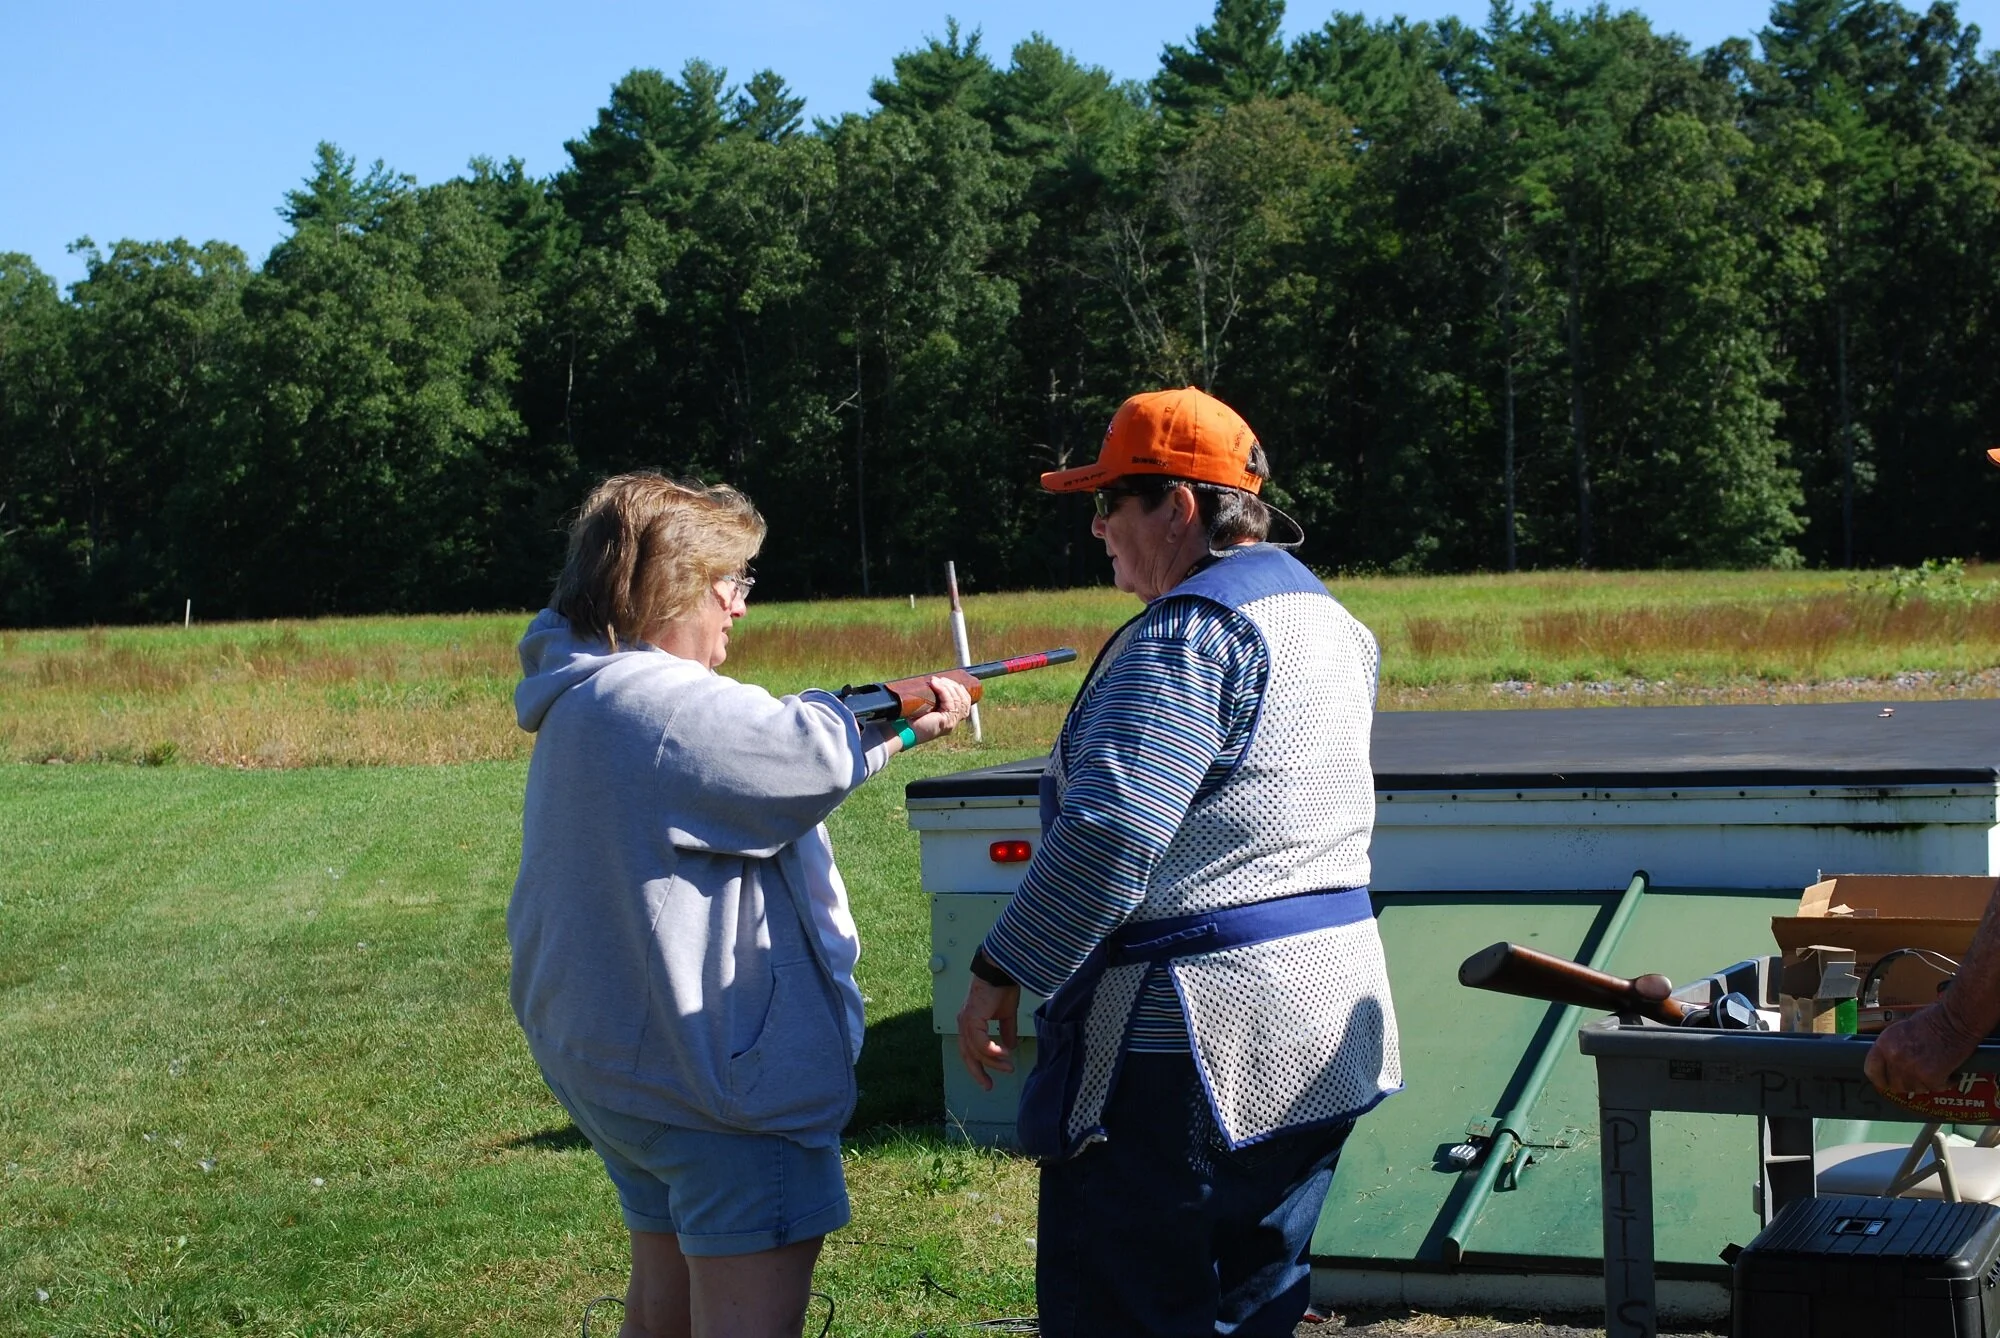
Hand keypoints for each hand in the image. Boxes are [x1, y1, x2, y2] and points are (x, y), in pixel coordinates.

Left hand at [907, 674, 973, 744]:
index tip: (952, 681)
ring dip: (947, 686)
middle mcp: (952, 723)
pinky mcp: (945, 721)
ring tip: (936, 680)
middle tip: (941, 679)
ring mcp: (951, 723)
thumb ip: (934, 699)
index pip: (965, 705)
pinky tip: (935, 684)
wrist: (903, 730)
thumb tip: (934, 680)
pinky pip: (949, 702)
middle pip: (963, 701)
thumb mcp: (927, 707)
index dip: (962, 692)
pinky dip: (943, 690)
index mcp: (950, 720)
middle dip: (954, 686)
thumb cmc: (911, 719)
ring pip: (958, 700)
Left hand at [955, 978, 1019, 1091]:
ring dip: (992, 1061)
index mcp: (970, 1023)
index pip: (969, 1050)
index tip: (988, 1081)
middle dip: (978, 1072)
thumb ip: (1007, 1031)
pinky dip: (991, 1051)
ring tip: (1008, 1067)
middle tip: (988, 1085)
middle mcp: (964, 1023)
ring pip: (976, 1050)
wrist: (1001, 969)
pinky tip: (1004, 1054)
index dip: (978, 1066)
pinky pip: (980, 1042)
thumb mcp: (1007, 1015)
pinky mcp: (972, 1018)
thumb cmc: (1002, 986)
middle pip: (967, 1055)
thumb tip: (1010, 1047)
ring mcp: (966, 1021)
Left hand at [1865, 1003, 1981, 1094]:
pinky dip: (1945, 1083)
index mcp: (1884, 1045)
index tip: (1885, 1081)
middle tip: (1917, 1078)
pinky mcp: (1932, 1078)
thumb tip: (1890, 1063)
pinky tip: (1950, 1074)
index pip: (1871, 1071)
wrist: (1955, 1020)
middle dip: (1906, 1083)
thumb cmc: (1931, 1019)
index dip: (1879, 1078)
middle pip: (1895, 1084)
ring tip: (1935, 1073)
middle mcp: (1894, 1059)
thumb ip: (1892, 1047)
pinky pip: (1935, 1088)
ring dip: (1925, 1084)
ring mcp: (1912, 1070)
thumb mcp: (1900, 1029)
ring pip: (1915, 1089)